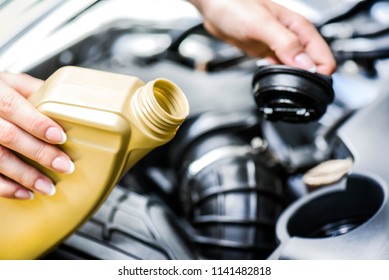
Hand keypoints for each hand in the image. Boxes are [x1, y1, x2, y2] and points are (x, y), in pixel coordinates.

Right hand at [0, 72, 73, 199]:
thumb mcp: (11, 83)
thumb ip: (34, 91)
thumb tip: (68, 103)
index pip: (13, 106)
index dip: (37, 123)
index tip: (60, 137)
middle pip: (8, 136)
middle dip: (39, 153)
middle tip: (64, 166)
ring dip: (25, 176)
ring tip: (48, 187)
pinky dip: (5, 188)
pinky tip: (25, 193)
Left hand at [190, 0, 335, 74]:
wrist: (214, 7)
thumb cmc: (235, 6)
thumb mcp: (262, 25)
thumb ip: (286, 44)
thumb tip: (306, 64)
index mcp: (299, 28)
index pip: (324, 57)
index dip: (320, 75)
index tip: (308, 86)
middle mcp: (293, 38)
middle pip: (312, 66)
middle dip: (308, 80)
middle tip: (294, 89)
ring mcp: (280, 46)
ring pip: (297, 69)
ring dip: (293, 79)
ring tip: (282, 84)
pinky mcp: (267, 52)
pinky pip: (279, 68)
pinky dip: (278, 76)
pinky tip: (270, 78)